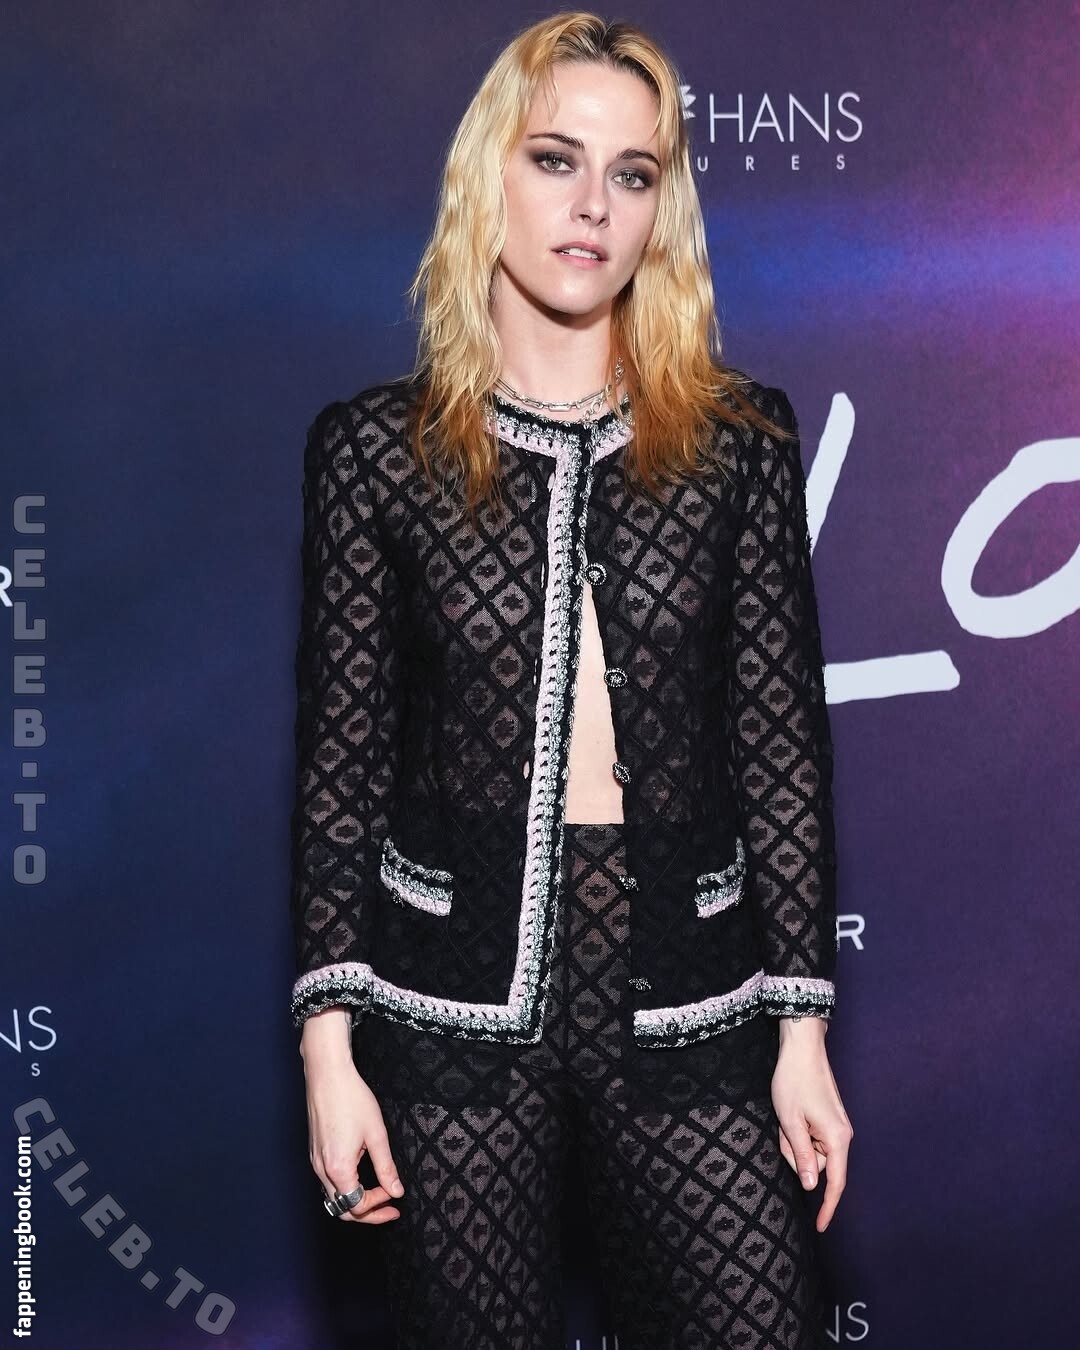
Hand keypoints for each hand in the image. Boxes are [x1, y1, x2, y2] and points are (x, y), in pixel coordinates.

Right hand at [302, 1011, 405, 1224]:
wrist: (327, 1074)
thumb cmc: (352, 1099)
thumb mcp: (376, 1134)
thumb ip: (386, 1167)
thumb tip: (396, 1191)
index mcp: (338, 1168)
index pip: (357, 1205)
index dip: (378, 1206)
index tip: (394, 1196)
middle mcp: (321, 1169)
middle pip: (341, 1209)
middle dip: (367, 1213)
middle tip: (389, 1208)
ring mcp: (315, 1161)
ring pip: (333, 1196)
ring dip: (355, 1201)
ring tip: (378, 1194)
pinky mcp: (314, 1151)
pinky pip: (328, 1181)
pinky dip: (345, 1187)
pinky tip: (361, 1176)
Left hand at [770, 1017, 852, 1232]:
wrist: (802, 1048)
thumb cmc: (793, 1081)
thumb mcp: (790, 1120)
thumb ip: (802, 1155)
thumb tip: (811, 1186)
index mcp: (837, 1138)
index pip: (835, 1182)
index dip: (827, 1207)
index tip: (820, 1227)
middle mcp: (843, 1135)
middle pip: (817, 1166)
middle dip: (795, 1153)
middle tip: (783, 1127)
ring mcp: (837, 1126)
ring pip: (812, 1151)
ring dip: (794, 1140)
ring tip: (786, 1116)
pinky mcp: (830, 1119)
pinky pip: (812, 1137)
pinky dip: (797, 1131)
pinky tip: (791, 1113)